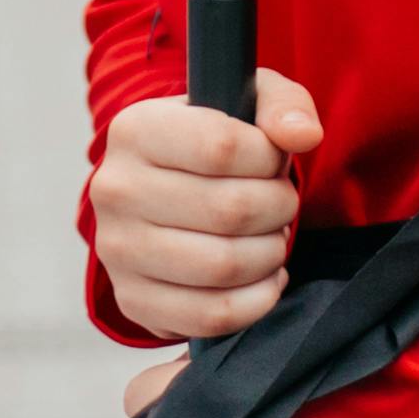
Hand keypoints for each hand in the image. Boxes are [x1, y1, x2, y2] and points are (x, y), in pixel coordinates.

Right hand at [91, 73, 325, 338]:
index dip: (269, 159)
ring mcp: (119, 250)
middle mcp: (115, 189)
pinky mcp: (134, 300)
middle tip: (281, 204)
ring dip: (270, 254)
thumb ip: (282, 106)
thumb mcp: (245, 103)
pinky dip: (257, 300)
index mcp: (136, 130)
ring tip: (271, 237)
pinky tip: (264, 276)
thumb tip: (302, 135)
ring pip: (224, 266)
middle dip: (278, 209)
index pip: (222, 147)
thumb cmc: (211, 145)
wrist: (160, 194)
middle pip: (229, 210)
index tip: (273, 161)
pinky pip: (212, 314)